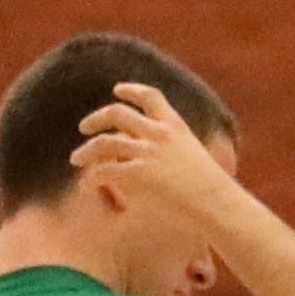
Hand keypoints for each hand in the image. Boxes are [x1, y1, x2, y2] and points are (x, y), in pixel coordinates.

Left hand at [70, 81, 252, 240]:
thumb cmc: (212, 194)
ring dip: (86, 150)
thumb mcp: (195, 164)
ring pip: (105, 142)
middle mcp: (159, 134)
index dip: (132, 90)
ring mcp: (148, 152)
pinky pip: (104, 170)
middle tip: (83, 127)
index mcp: (176, 127)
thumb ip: (176, 158)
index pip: (151, 97)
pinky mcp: (139, 174)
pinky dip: (92, 177)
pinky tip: (87, 186)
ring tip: (75, 159)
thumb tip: (166, 168)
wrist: (218, 206)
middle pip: (118, 113)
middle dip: (97, 118)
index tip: (118, 90)